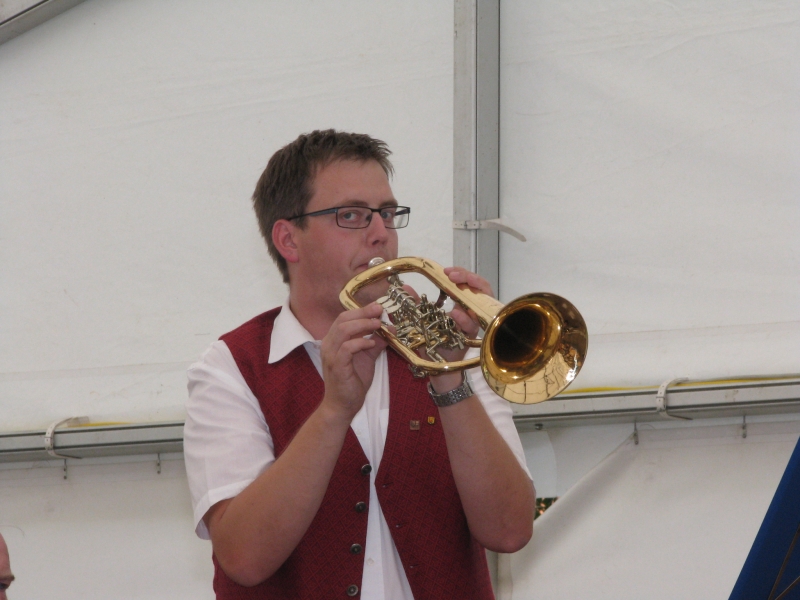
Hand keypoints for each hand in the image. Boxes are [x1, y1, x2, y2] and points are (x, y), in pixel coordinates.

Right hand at [320, 303, 386, 420]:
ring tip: (378, 325)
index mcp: (334, 340)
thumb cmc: (352, 382)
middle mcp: (328, 344)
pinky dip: (361, 342)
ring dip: (363, 325)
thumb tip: (391, 329)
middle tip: (379, 311)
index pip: (344, 318)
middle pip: (343, 319)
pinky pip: (347, 347)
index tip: (378, 307)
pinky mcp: (336, 366)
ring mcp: (330, 355)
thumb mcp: (368, 357)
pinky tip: (372, 344)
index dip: (361, 310)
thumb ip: (376, 342)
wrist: (343, 405)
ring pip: (343, 330)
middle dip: (363, 313)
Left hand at [404, 267, 492, 393]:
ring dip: (471, 292)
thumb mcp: (421, 319)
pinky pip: (473, 326)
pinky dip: (465, 319)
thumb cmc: (433, 341)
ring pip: (483, 304)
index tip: (447, 270)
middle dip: (469, 278)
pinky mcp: (472, 338)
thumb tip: (404, 288)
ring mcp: (473, 324)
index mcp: (462, 304)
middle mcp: (471, 312)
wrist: (436, 366)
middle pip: (481, 289)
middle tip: (453, 275)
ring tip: (455, 287)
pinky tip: (455, 313)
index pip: (469, 283)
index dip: (461, 273)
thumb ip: (415, 304)